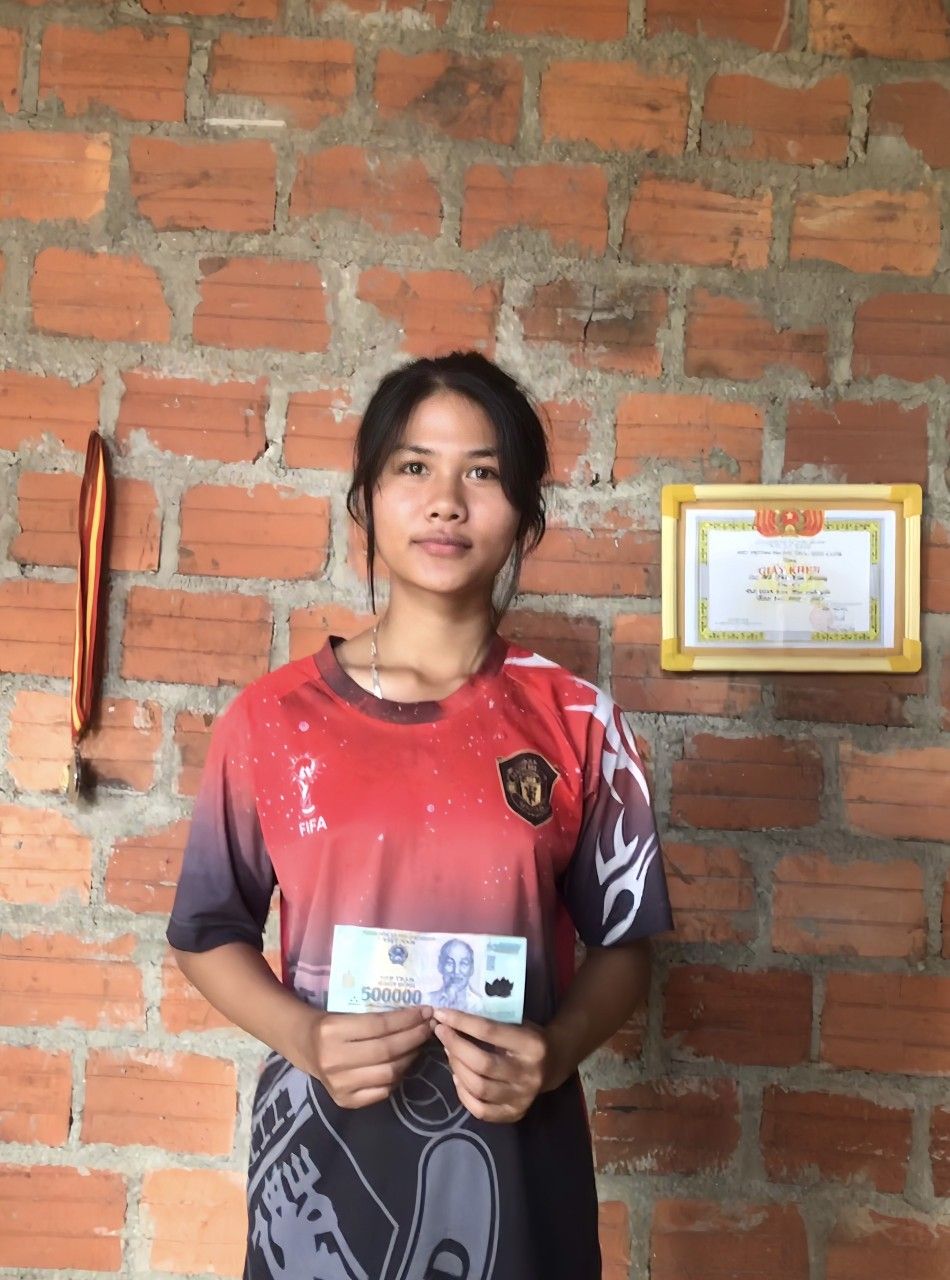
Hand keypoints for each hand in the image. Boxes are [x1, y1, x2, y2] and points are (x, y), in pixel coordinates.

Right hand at [303, 1006, 433, 1108]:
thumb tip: (418, 1016)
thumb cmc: (331, 1024)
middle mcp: (334, 1059)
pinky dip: (398, 1076)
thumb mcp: (347, 1012)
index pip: (380, 1025)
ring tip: (419, 1044)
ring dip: (410, 1057)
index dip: (407, 1019)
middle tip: (428, 1027)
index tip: (426, 1011)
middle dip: (414, 1037)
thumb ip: (377, 1016)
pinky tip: (404, 1063)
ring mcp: (339, 1084)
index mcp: (332, 1030)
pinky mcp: (345, 1101)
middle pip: (387, 1050)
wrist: (305, 1047)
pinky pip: (383, 1090)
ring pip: (389, 1073)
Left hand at [431, 1008, 564, 1122]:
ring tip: (449, 1053)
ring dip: (457, 1067)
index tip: (442, 1014)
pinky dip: (464, 1094)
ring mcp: (522, 1098)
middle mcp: (528, 1074)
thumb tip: (452, 1018)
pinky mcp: (515, 1114)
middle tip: (442, 1033)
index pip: (490, 1032)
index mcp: (531, 1045)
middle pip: (482, 1063)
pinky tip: (458, 1077)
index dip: (462, 1022)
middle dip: (456, 1046)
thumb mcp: (518, 1023)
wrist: (555, 1062)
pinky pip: (481, 1110)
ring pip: (479, 1088)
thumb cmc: (530, 1037)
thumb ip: (492, 1022)